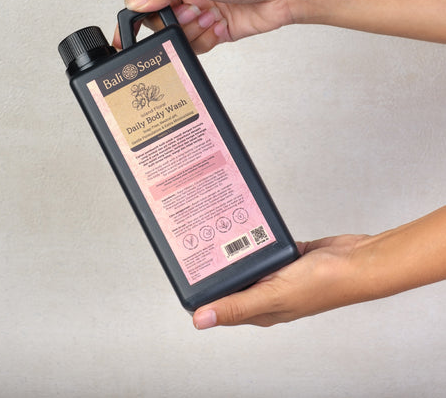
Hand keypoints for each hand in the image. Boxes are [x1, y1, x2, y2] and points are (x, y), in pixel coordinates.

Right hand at [114, 0, 298, 52]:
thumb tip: (134, 1)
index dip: (137, 11)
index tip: (125, 34)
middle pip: (160, 16)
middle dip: (174, 20)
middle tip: (193, 11)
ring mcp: (202, 8)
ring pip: (178, 33)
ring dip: (193, 30)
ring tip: (212, 15)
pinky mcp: (214, 27)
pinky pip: (197, 43)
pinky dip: (205, 39)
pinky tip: (220, 26)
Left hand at [193, 234, 370, 328]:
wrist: (358, 261)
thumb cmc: (324, 284)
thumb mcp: (274, 295)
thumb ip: (238, 305)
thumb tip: (201, 320)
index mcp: (261, 310)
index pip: (223, 305)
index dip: (203, 294)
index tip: (187, 273)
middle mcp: (267, 294)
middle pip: (234, 282)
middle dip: (216, 267)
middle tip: (198, 243)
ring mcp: (279, 275)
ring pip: (248, 263)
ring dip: (234, 250)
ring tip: (216, 231)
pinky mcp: (288, 257)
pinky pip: (264, 247)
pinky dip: (254, 239)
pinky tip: (245, 226)